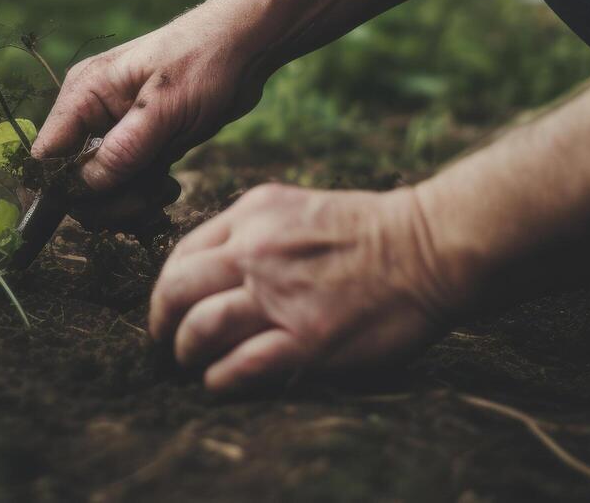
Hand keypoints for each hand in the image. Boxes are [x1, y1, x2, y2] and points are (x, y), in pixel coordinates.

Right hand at [32, 3, 270, 191]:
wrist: (247, 45)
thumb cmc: (204, 62)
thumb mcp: (164, 109)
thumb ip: (122, 150)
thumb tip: (81, 187)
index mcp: (83, 94)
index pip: (46, 155)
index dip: (63, 189)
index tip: (102, 205)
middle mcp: (91, 113)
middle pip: (72, 180)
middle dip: (107, 201)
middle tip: (146, 203)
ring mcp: (115, 129)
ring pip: (101, 187)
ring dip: (130, 201)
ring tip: (164, 192)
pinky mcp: (139, 143)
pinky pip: (127, 182)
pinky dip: (144, 194)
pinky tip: (169, 187)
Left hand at [149, 183, 466, 391]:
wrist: (428, 248)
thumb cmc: (365, 233)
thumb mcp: (293, 207)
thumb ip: (247, 232)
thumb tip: (205, 271)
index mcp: (252, 215)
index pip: (180, 255)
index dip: (165, 290)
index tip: (169, 311)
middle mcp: (257, 252)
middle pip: (176, 291)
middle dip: (161, 324)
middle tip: (166, 345)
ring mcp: (281, 297)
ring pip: (199, 329)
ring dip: (186, 354)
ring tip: (193, 365)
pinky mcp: (307, 341)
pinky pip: (240, 367)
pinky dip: (220, 380)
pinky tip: (222, 382)